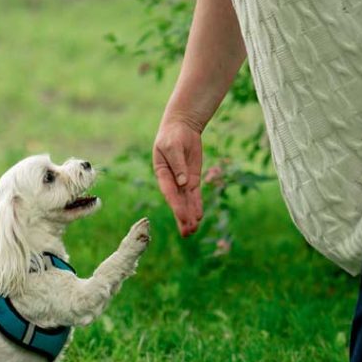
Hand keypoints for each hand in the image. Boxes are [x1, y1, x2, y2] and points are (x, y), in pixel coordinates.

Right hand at [153, 116, 203, 236]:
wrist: (181, 127)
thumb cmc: (172, 135)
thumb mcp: (172, 146)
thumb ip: (178, 164)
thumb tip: (183, 183)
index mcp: (162, 174)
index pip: (170, 193)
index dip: (177, 206)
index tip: (183, 217)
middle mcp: (172, 181)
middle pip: (178, 202)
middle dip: (182, 217)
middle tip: (187, 233)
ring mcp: (182, 181)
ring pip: (186, 202)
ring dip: (190, 215)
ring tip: (193, 230)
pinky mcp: (192, 179)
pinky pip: (195, 195)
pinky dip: (197, 205)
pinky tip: (199, 217)